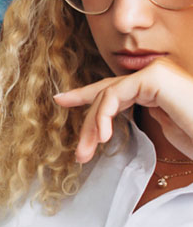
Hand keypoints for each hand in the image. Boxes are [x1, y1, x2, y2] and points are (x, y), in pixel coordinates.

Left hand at [53, 58, 192, 162]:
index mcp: (156, 87)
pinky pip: (115, 94)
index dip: (86, 95)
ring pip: (107, 95)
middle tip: (80, 153)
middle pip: (106, 93)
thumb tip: (124, 114)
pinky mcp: (155, 77)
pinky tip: (104, 136)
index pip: (114, 89)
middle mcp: (155, 75)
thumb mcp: (166, 128)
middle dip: (88, 122)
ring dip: (93, 126)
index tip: (61, 100)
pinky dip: (104, 115)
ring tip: (87, 153)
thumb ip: (146, 115)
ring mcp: (155, 73)